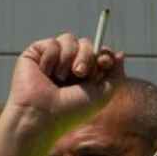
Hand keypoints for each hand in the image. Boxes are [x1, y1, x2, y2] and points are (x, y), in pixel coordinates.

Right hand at [9, 34, 124, 138]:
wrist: (41, 116)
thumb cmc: (71, 111)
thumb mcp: (103, 94)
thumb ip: (116, 75)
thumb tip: (120, 54)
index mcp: (85, 74)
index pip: (99, 52)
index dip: (104, 53)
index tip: (103, 62)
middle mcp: (68, 65)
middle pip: (87, 43)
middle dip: (86, 56)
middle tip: (79, 73)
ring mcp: (52, 59)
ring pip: (69, 39)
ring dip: (68, 58)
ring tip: (59, 78)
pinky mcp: (35, 55)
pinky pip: (52, 43)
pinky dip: (52, 58)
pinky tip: (44, 73)